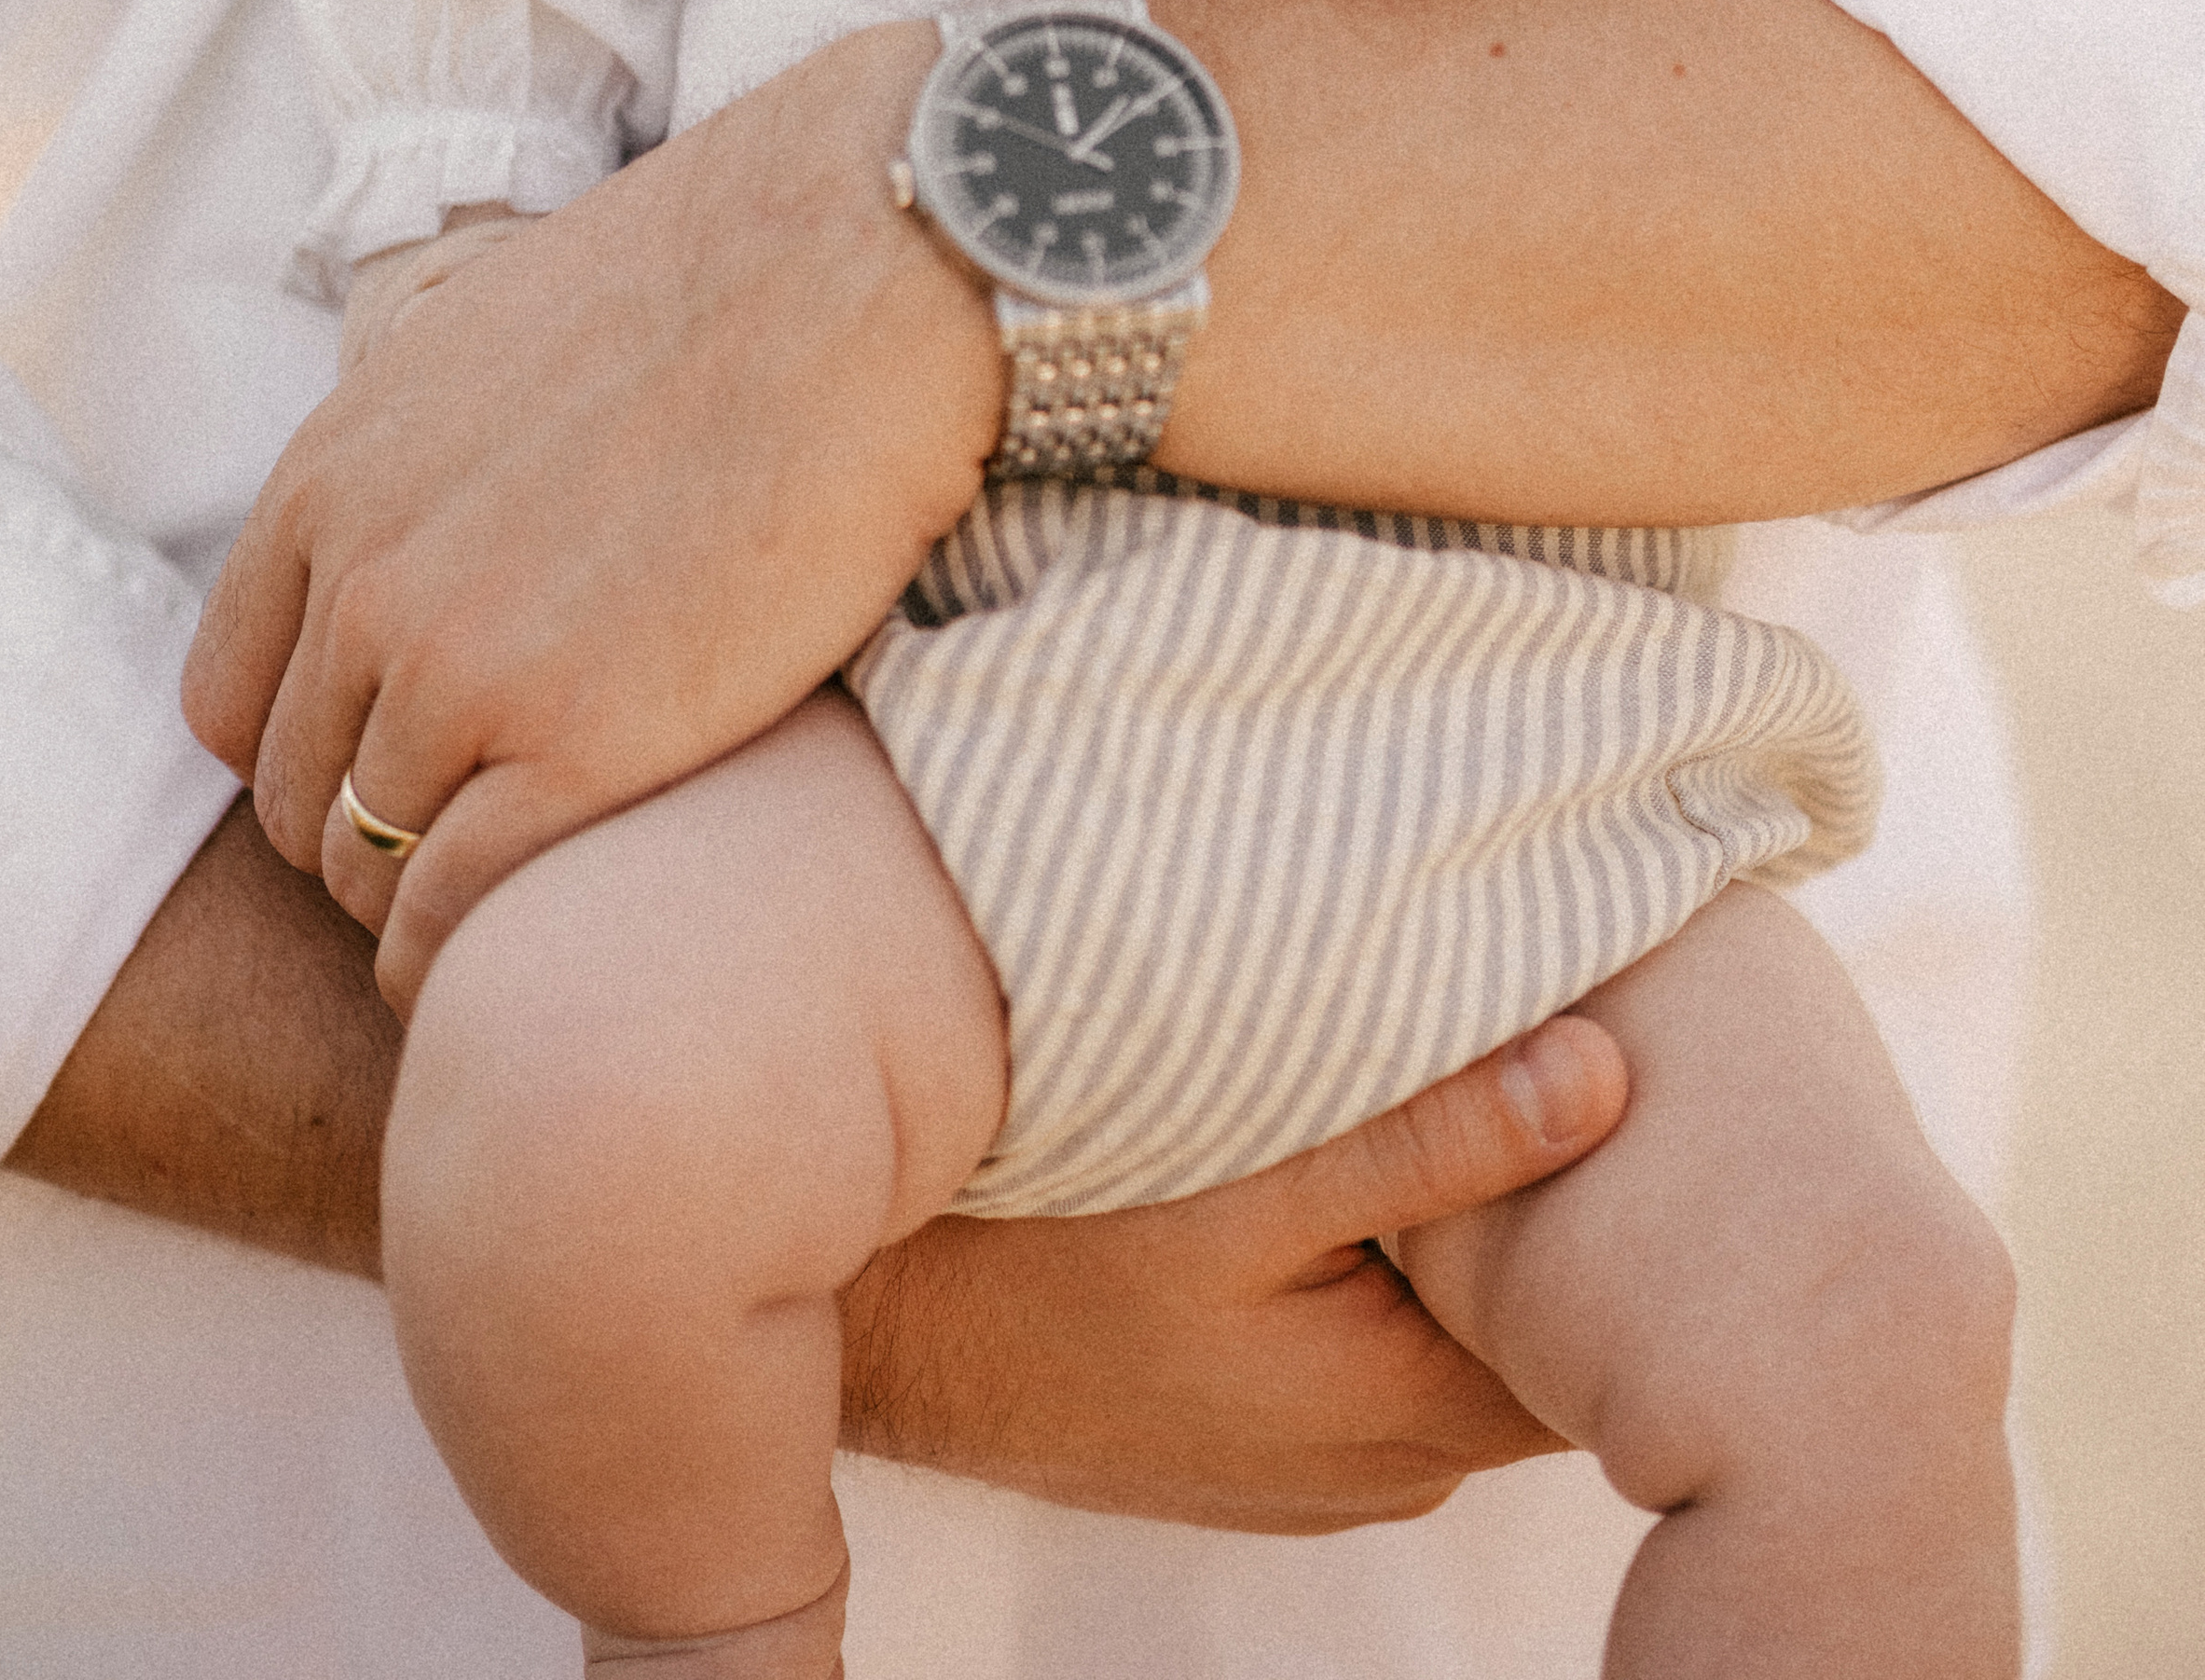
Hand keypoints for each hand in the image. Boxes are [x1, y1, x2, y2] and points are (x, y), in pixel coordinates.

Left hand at [183, 22, 999, 1013]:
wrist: (865, 275)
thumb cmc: (733, 278)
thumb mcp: (507, 326)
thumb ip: (440, 431)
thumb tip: (459, 472)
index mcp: (333, 477)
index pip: (237, 698)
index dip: (316, 756)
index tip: (402, 775)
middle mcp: (364, 582)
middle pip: (299, 799)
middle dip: (369, 842)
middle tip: (478, 857)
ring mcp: (457, 671)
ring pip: (371, 866)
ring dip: (429, 904)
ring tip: (523, 909)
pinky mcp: (574, 746)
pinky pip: (457, 910)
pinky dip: (474, 949)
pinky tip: (542, 946)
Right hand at [840, 1014, 1628, 1526]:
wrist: (867, 1320)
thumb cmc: (1038, 1245)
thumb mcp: (1244, 1173)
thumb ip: (1430, 1134)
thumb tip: (1609, 1074)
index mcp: (1412, 1412)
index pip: (1602, 1325)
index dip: (1631, 1200)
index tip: (1627, 1060)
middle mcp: (1386, 1462)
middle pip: (1534, 1321)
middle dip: (1552, 1198)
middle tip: (1554, 1036)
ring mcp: (1319, 1454)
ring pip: (1452, 1322)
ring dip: (1455, 1220)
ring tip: (1446, 1069)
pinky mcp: (1262, 1421)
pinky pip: (1377, 1330)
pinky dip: (1380, 1249)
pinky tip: (1341, 1143)